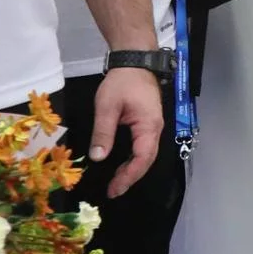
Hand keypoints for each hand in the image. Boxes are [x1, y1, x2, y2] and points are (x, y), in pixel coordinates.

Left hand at [88, 66, 162, 196]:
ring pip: (145, 155)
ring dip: (131, 170)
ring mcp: (153, 127)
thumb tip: (97, 158)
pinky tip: (121, 165)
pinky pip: (143, 147)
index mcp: (148, 126)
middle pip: (146, 160)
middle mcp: (155, 130)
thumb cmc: (122, 82)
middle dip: (130, 177)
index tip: (115, 189)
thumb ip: (103, 132)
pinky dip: (133, 160)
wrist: (135, 62)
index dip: (129, 176)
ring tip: (115, 183)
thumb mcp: (107, 106)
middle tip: (113, 191)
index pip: (142, 158)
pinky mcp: (148, 124)